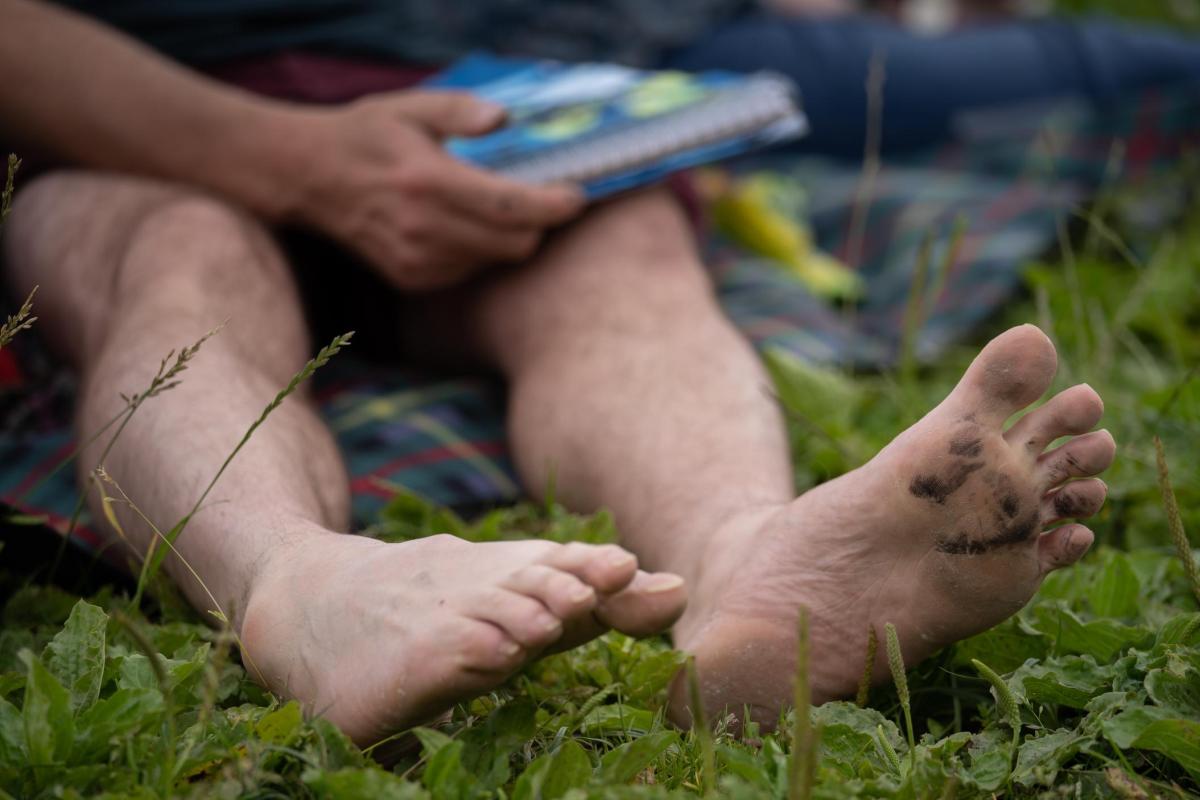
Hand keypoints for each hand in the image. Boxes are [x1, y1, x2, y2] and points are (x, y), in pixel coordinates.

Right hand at [286, 91, 585, 290]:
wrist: (307, 178)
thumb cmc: (365, 136)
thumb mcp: (411, 107)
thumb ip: (461, 110)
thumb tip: (504, 120)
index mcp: (431, 182)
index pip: (514, 207)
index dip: (556, 206)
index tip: (577, 196)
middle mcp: (425, 229)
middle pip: (516, 244)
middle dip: (539, 224)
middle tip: (543, 199)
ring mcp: (417, 261)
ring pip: (495, 260)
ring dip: (508, 237)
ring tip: (494, 208)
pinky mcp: (412, 279)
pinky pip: (470, 270)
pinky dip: (479, 250)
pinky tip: (460, 225)